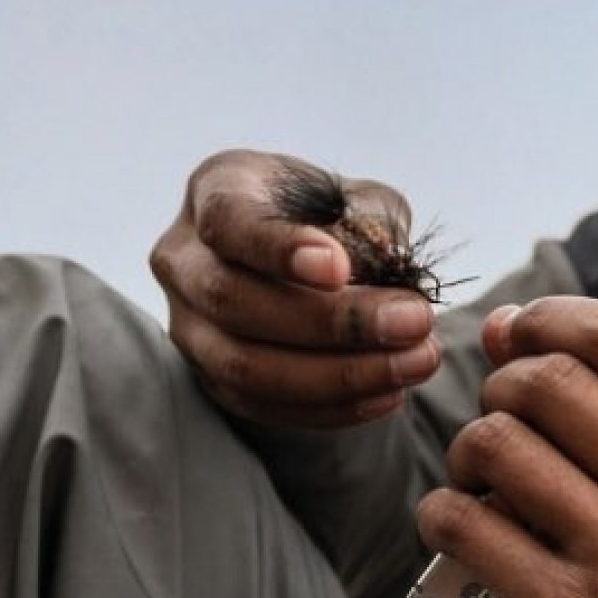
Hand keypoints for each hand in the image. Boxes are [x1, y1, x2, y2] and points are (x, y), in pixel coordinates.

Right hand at [151, 149, 440, 427]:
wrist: (311, 255)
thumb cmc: (335, 215)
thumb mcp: (361, 198)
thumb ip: (373, 226)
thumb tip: (390, 272)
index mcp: (217, 190)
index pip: (231, 220)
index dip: (280, 247)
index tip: (339, 267)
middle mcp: (183, 258)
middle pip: (235, 300)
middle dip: (333, 322)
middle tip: (414, 322)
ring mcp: (187, 324)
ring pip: (243, 365)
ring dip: (338, 374)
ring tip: (414, 363)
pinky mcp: (209, 377)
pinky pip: (260, 405)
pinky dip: (328, 407)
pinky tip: (388, 394)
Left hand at [416, 297, 597, 597]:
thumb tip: (510, 324)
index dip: (557, 315)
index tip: (528, 323)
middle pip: (554, 382)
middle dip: (505, 380)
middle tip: (504, 404)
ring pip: (500, 443)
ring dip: (470, 443)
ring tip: (484, 467)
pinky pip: (467, 524)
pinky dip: (444, 511)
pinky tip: (464, 519)